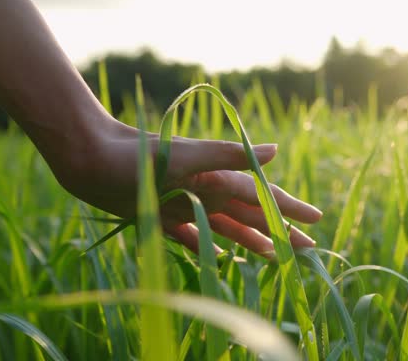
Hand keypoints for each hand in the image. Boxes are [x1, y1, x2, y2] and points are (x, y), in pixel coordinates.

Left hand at [51, 117, 320, 258]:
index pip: (263, 196)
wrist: (90, 156)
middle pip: (252, 216)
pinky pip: (194, 238)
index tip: (317, 218)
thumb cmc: (138, 155)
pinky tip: (221, 257)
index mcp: (218, 178)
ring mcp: (187, 204)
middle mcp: (208, 192)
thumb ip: (230, 155)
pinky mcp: (163, 216)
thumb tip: (274, 151)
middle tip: (307, 247)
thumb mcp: (186, 155)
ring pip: (229, 228)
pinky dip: (210, 248)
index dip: (290, 209)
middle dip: (280, 230)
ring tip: (273, 255)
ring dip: (252, 241)